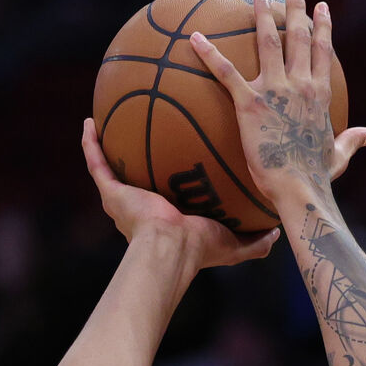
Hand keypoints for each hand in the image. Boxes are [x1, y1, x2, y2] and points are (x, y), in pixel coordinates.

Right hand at [79, 119, 277, 267]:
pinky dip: (90, 143)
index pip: (172, 190)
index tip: (181, 150)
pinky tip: (89, 121)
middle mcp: (144, 206)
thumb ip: (256, 240)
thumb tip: (276, 232)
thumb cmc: (200, 247)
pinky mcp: (110, 193)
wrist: (171, 249)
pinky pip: (96, 162)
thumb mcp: (235, 243)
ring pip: (112, 165)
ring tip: (110, 116)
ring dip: (109, 143)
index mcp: (170, 216)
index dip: (174, 172)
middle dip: (140, 153)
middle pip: (139, 174)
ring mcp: (123, 199)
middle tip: (147, 125)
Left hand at [190, 0, 365, 207]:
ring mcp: (275, 91)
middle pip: (299, 35)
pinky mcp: (250, 104)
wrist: (298, 189)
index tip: (322, 6)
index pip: (323, 51)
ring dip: (263, 13)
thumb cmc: (316, 177)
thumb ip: (353, 139)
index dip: (323, 26)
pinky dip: (209, 55)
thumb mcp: (340, 155)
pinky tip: (195, 38)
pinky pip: (226, 73)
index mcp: (319, 94)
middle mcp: (300, 85)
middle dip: (297, 6)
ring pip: (269, 41)